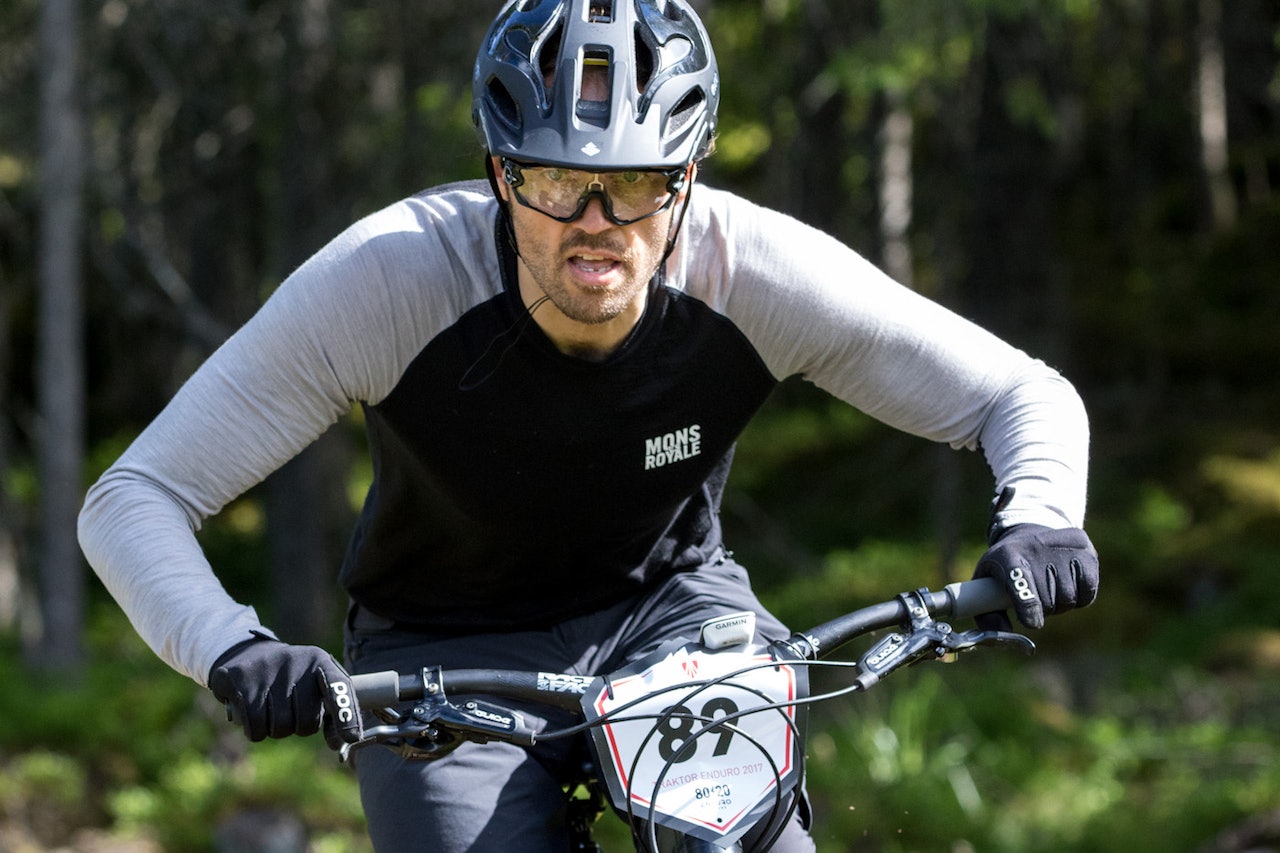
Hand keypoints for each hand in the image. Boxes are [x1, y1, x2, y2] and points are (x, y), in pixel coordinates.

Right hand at [208, 633, 362, 747]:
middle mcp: (296, 661)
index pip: (339, 688)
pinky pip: (255, 728)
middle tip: (292, 711)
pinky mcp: (240, 680)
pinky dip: (255, 730)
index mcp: (320, 661)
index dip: (347, 715)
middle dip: (300, 727)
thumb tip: (338, 744)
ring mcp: (266, 670)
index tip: (352, 737)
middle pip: (306, 721)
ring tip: (272, 708)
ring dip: (276, 729)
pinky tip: (253, 712)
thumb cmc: (293, 678)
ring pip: (279, 728)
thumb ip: (336, 710)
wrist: (247, 654)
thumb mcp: (317, 683)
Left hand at [973, 524, 1098, 629]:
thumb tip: (1004, 630)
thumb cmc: (1007, 566)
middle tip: (1036, 599)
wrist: (1032, 531)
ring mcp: (1065, 548)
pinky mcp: (1087, 552)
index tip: (1032, 623)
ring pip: (1069, 599)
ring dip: (1060, 605)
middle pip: (1048, 600)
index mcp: (1008, 556)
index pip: (1020, 581)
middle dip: (1043, 610)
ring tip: (1050, 589)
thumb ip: (987, 614)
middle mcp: (1037, 548)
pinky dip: (1079, 598)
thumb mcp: (987, 583)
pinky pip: (1087, 594)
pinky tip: (1068, 584)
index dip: (1027, 605)